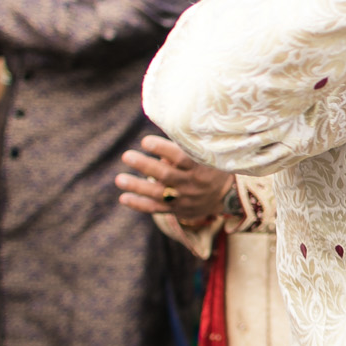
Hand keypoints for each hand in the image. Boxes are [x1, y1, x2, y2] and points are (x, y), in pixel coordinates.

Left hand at [116, 135, 233, 223]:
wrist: (226, 195)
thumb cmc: (210, 164)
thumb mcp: (205, 154)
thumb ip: (182, 147)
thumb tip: (156, 135)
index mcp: (199, 166)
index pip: (180, 157)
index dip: (162, 149)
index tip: (145, 141)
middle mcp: (192, 183)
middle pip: (166, 175)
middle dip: (145, 166)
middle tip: (126, 156)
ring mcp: (185, 198)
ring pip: (158, 194)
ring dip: (137, 186)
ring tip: (119, 179)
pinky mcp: (178, 209)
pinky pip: (156, 208)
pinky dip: (140, 204)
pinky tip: (124, 197)